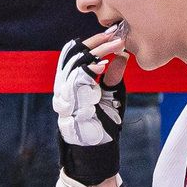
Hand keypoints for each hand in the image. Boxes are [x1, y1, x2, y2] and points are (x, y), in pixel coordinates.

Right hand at [51, 36, 125, 185]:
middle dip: (95, 41)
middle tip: (115, 34)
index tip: (112, 33)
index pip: (75, 53)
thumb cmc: (103, 127)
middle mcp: (64, 86)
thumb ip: (112, 78)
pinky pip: (77, 80)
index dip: (92, 41)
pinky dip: (91, 69)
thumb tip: (122, 56)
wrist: (97, 153)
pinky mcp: (70, 104)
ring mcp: (65, 95)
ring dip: (97, 51)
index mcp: (71, 82)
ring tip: (116, 45)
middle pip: (72, 53)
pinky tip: (105, 63)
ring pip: (75, 63)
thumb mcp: (110, 98)